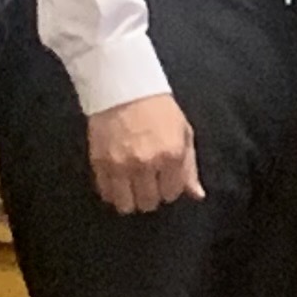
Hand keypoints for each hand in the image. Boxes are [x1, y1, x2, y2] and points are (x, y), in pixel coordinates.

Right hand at [86, 92, 203, 214]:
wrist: (124, 90)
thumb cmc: (159, 110)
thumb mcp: (184, 133)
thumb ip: (190, 168)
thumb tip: (197, 195)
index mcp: (171, 155)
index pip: (171, 193)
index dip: (169, 188)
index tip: (165, 178)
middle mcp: (146, 164)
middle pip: (149, 203)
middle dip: (151, 195)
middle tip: (148, 181)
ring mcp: (120, 166)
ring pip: (126, 205)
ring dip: (131, 199)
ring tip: (132, 185)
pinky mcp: (99, 164)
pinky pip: (106, 194)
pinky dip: (113, 193)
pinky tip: (118, 181)